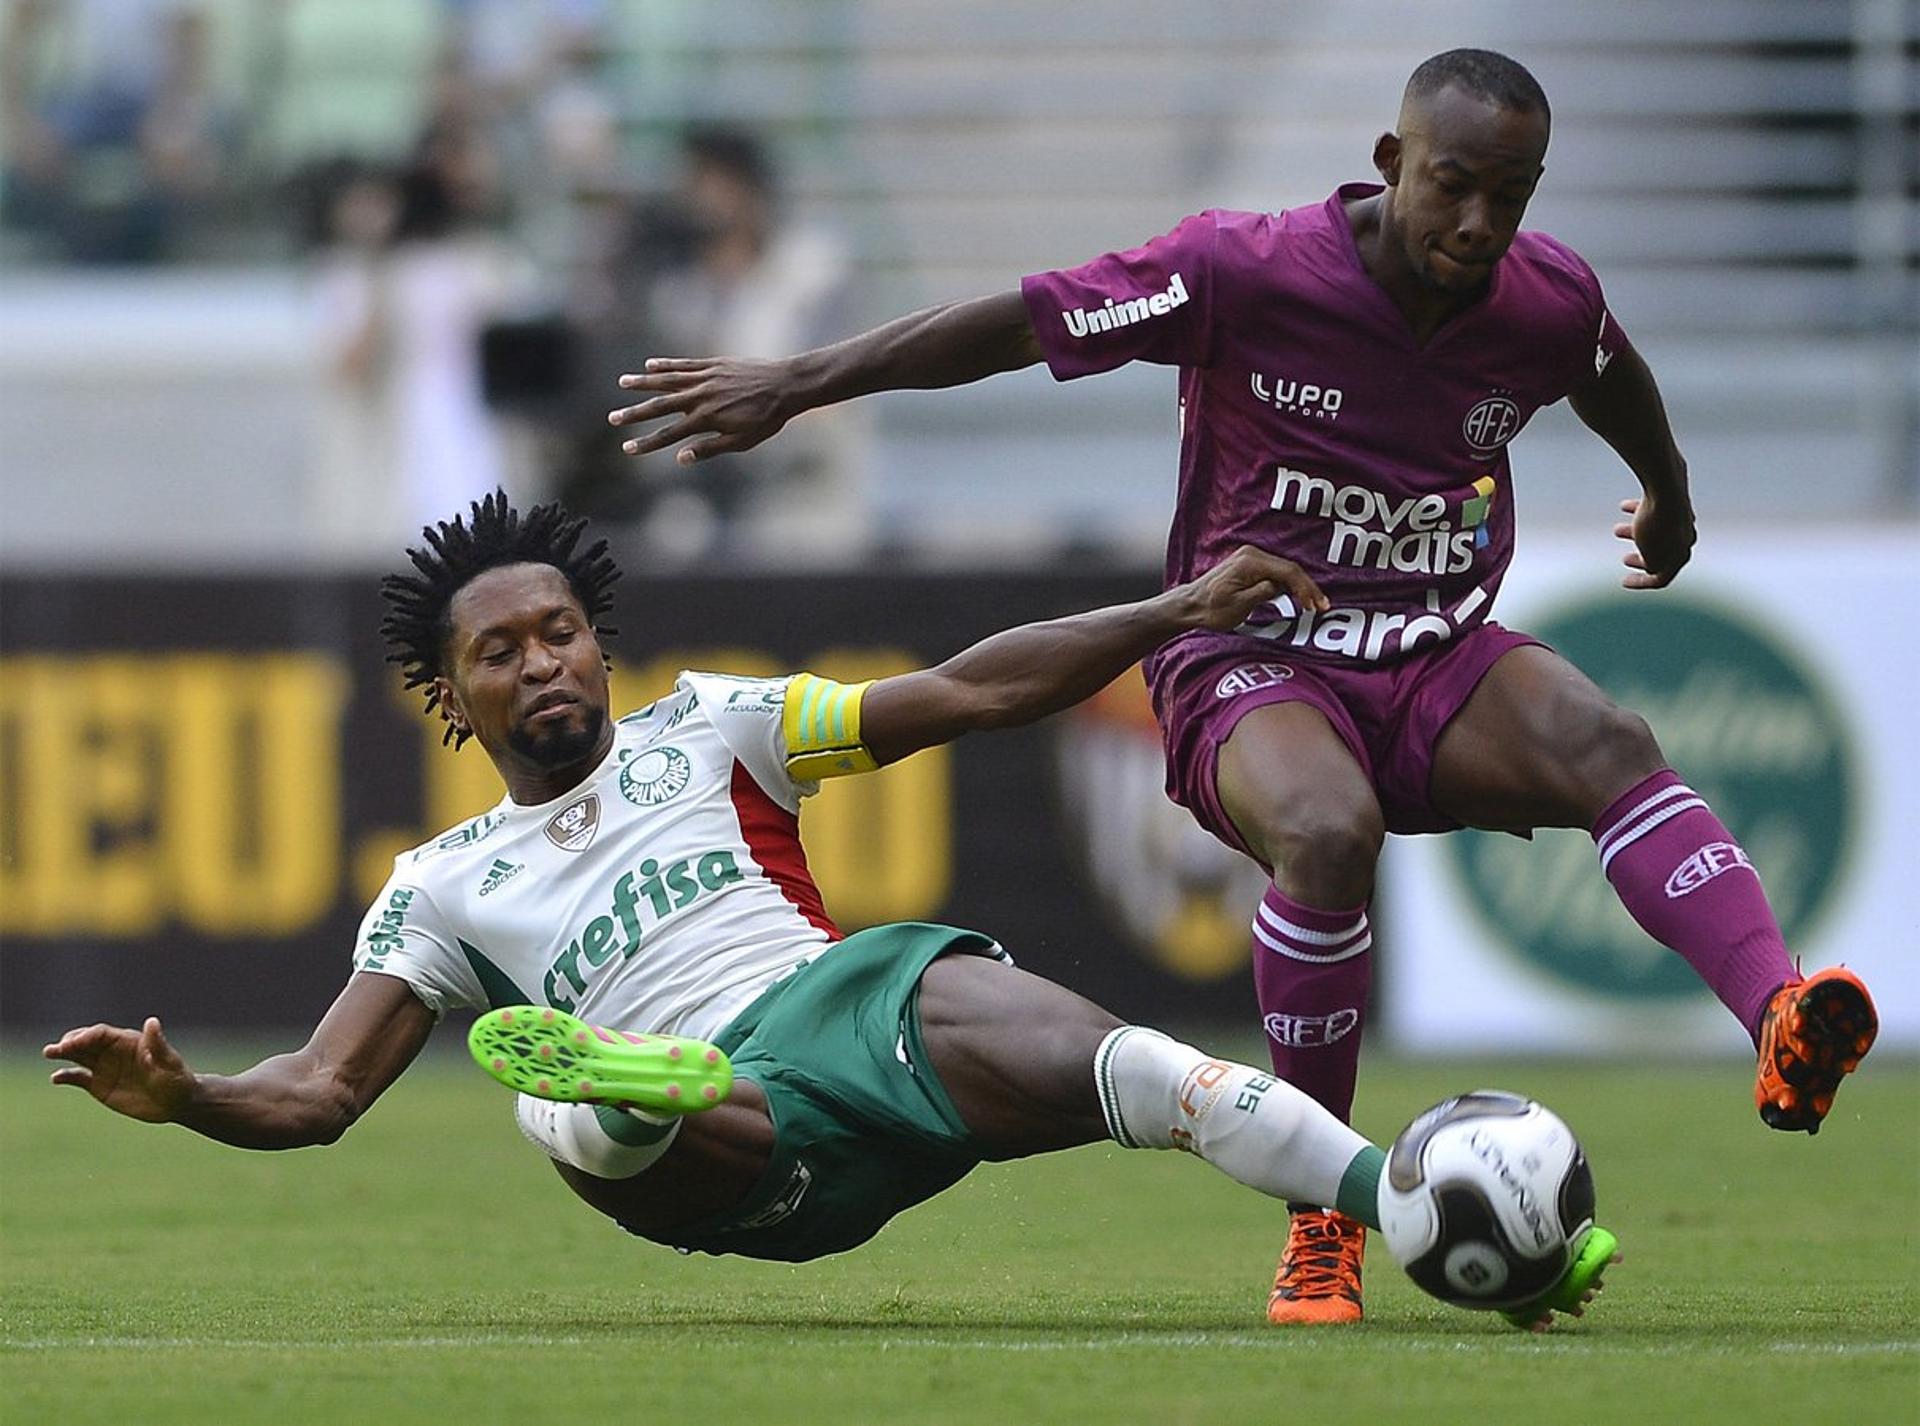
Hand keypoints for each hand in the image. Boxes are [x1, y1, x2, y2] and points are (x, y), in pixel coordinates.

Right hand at [45, 1017, 195, 1123]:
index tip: (73, 1043)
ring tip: (49, 1053)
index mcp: (129, 1041)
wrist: (176, 1103)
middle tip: (55, 1049)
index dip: (86, 1036)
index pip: (102, 1034)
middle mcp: (113, 1052)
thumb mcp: (168, 1062)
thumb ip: (157, 1044)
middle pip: (86, 1042)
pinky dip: (66, 1076)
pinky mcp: (99, 1086)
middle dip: (70, 1042)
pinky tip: (56, 1078)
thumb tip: (151, 1021)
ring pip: (79, 1056)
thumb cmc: (176, 1079)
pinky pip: (78, 1078)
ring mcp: (105, 1068)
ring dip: (63, 1054)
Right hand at [608, 357, 793, 464]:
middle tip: (612, 418)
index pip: (668, 435)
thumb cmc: (767, 419)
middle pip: (660, 406)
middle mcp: (700, 397)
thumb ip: (710, 448)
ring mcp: (705, 378)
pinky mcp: (713, 364)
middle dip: (634, 413)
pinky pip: (684, 364)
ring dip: (643, 383)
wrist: (785, 385)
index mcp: (706, 419)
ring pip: (667, 380)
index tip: (627, 448)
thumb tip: (681, 458)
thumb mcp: (742, 441)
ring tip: (622, 382)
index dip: (646, 443)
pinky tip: (650, 365)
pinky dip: (666, 364)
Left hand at [1171, 545, 1329, 630]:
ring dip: (1300, 587)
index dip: (1305, 588)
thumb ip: (1263, 592)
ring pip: (1284, 571)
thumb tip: (1282, 587)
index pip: (1288, 572)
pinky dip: (1288, 585)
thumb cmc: (1210, 609)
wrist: (1189, 606)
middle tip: (1323, 607)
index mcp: (1250, 562)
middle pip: (1289, 569)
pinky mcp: (1249, 566)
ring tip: (1315, 605)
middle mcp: (1251, 555)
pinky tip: (1298, 598)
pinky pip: (1275, 573)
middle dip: (1307, 588)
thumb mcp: (1239, 606)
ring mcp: (1250, 559)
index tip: (1316, 606)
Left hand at [1614, 494, 1694, 589]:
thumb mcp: (1650, 552)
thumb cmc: (1655, 523)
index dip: (1642, 583)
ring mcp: (1682, 517)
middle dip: (1642, 558)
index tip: (1623, 582)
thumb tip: (1652, 567)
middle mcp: (1686, 537)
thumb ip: (1652, 563)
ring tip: (1616, 530)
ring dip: (1635, 533)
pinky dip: (1639, 511)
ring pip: (1656, 530)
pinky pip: (1655, 510)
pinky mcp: (1675, 499)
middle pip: (1662, 554)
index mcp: (1680, 555)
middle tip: (1624, 559)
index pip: (1662, 578)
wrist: (1667, 485)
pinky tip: (1623, 506)